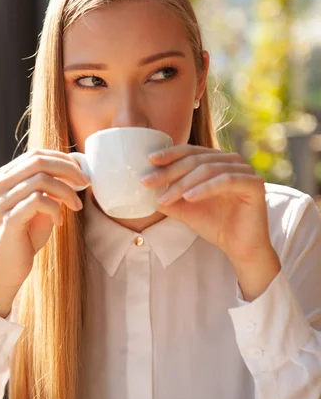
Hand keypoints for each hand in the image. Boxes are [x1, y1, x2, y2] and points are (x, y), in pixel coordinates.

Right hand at [0, 149, 88, 316]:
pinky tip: (59, 222)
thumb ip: (51, 187)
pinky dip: (55, 209)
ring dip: (66, 192)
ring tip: (75, 207)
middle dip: (68, 170)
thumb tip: (76, 171)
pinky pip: (38, 201)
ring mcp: (2, 201)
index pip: (37, 154)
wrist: (7, 269)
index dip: (63, 159)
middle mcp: (0, 185)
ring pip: (41, 180)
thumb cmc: (26, 235)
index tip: (81, 172)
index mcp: (5, 177)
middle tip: (85, 182)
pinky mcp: (9, 219)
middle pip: (39, 162)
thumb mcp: (40, 205)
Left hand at [142, 145, 279, 299]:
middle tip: (148, 182)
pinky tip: (189, 197)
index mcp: (216, 161)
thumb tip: (143, 186)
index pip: (189, 151)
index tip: (148, 161)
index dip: (169, 155)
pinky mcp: (254, 184)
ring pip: (208, 170)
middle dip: (169, 172)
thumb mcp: (184, 208)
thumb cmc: (214, 224)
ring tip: (165, 197)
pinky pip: (226, 181)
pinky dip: (205, 188)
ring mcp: (245, 170)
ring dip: (183, 183)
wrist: (239, 247)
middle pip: (195, 160)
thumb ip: (167, 195)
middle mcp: (231, 161)